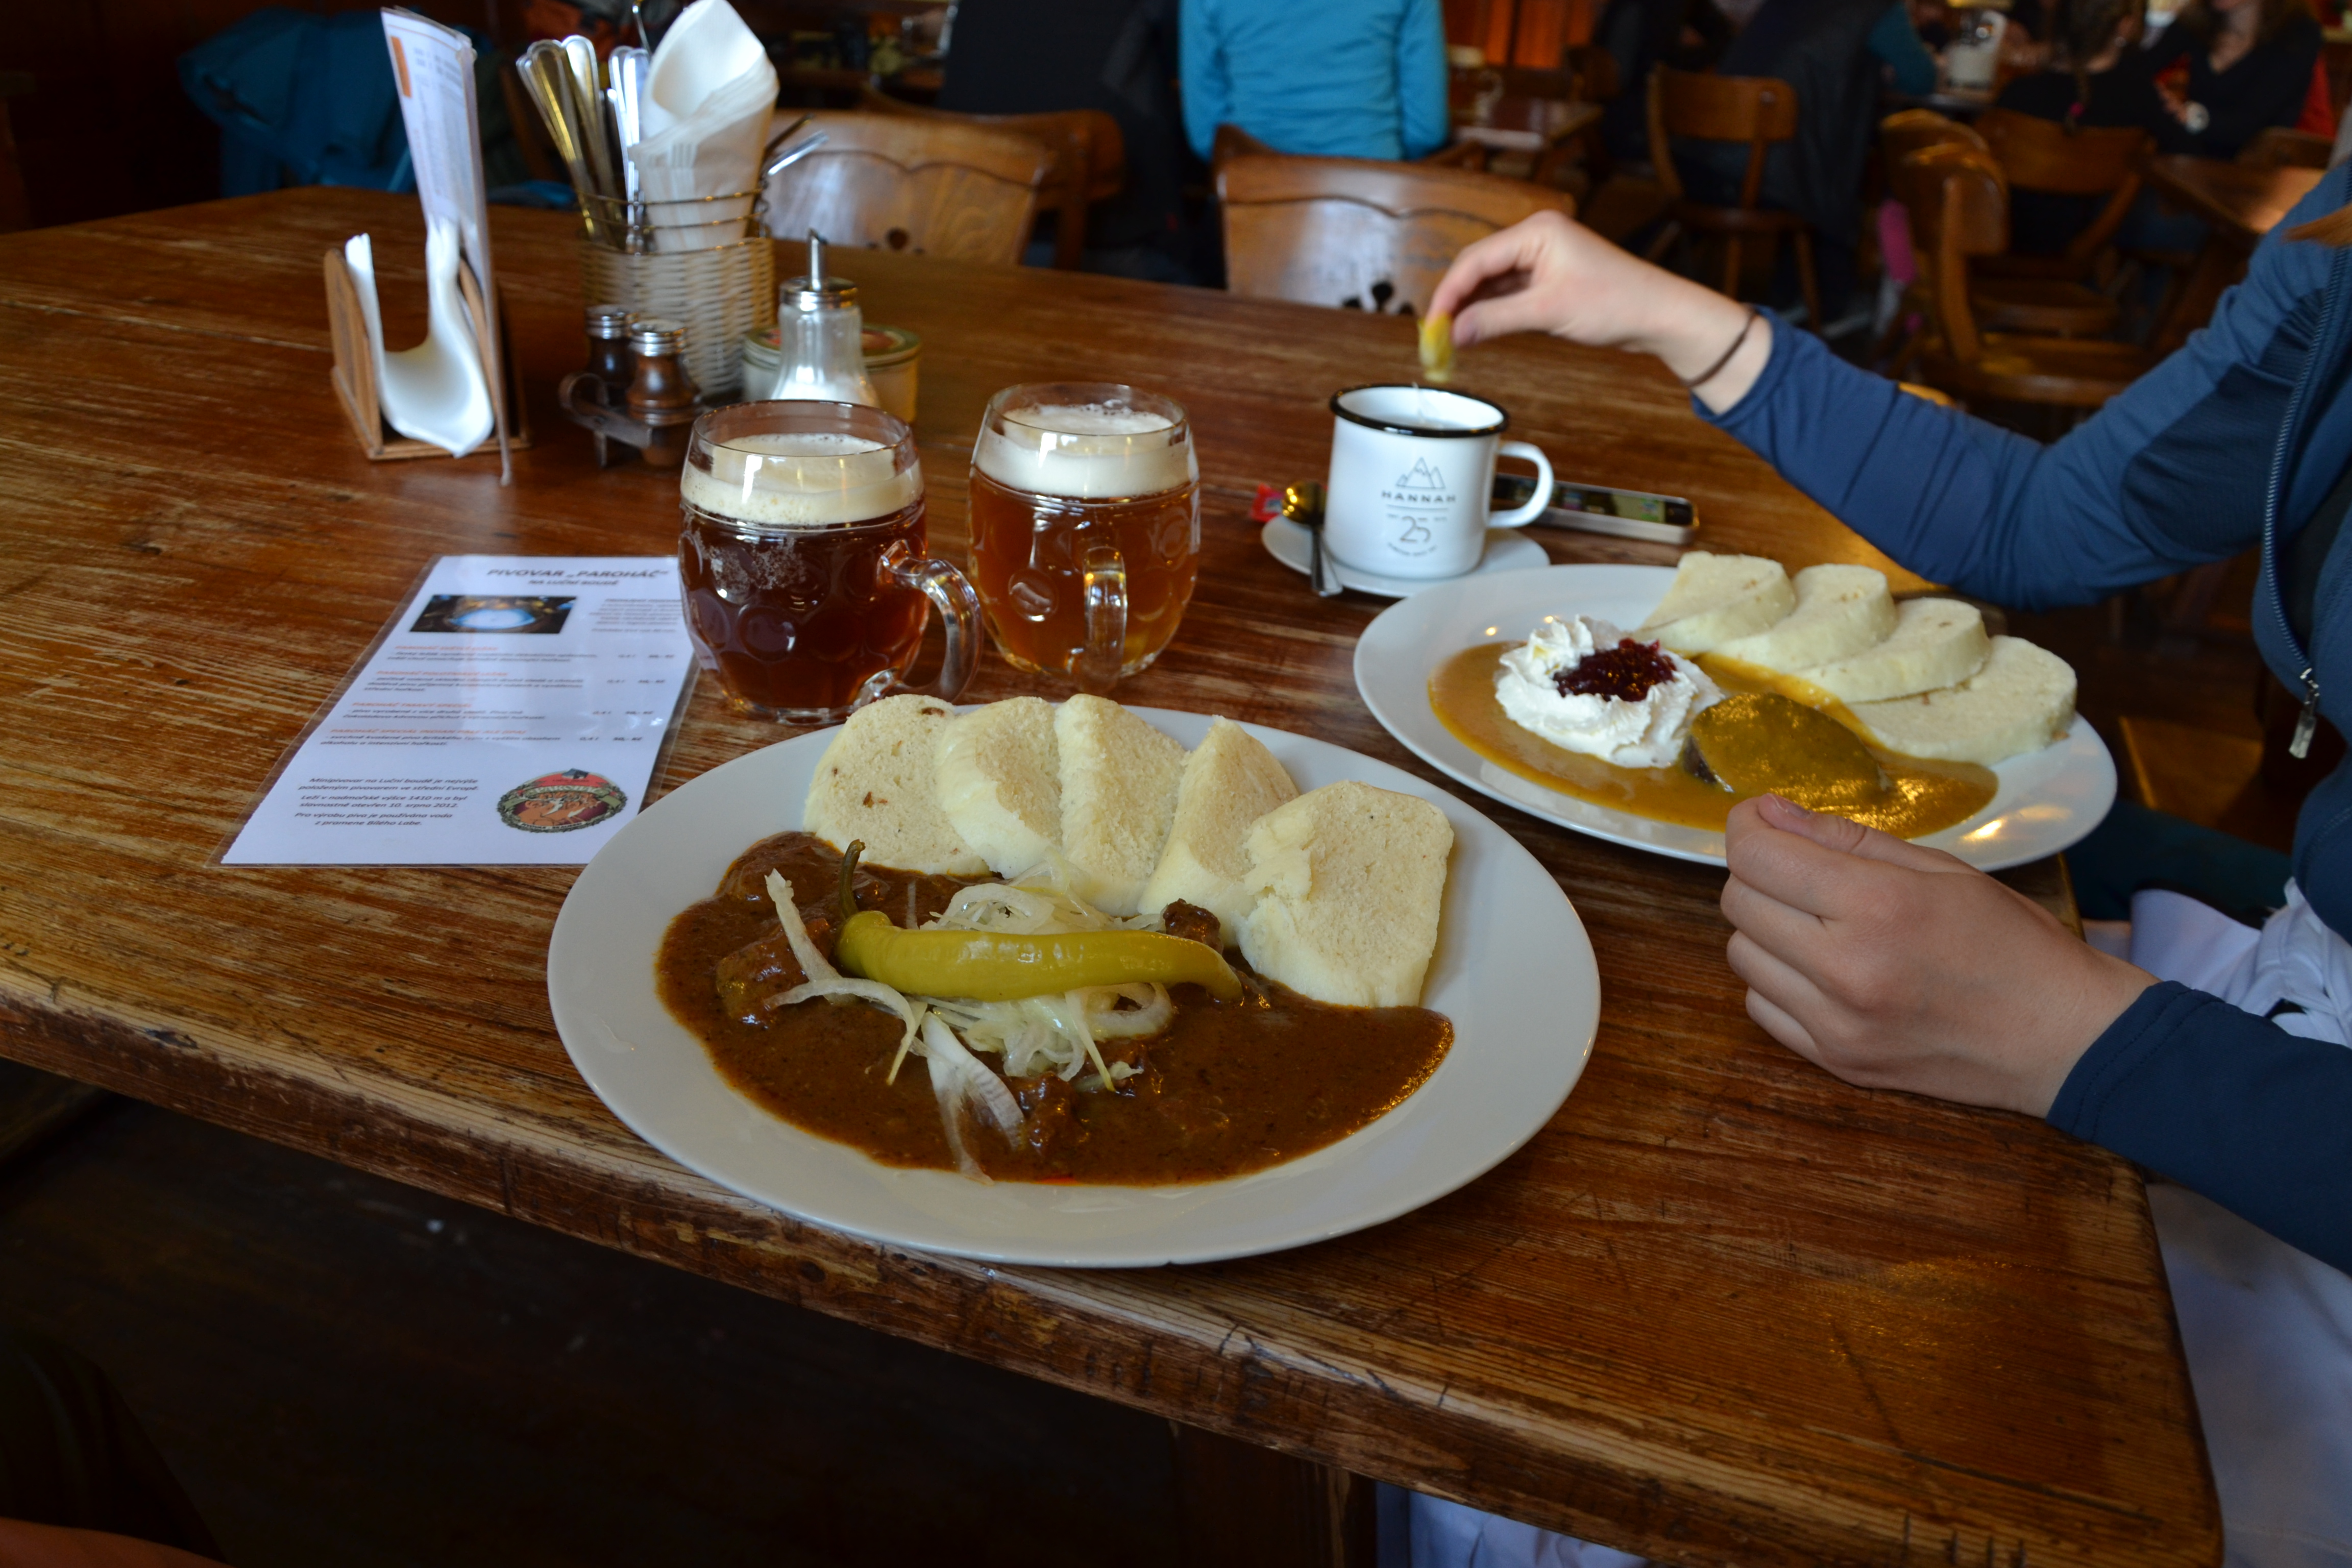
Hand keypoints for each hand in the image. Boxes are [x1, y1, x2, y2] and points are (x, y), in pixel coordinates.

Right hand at [1426, 211, 1771, 410]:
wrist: (1659, 314)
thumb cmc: (1617, 302)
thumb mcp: (1548, 313)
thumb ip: (1495, 320)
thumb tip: (1454, 333)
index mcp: (1536, 231)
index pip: (1476, 259)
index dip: (1449, 293)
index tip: (1432, 323)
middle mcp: (1536, 237)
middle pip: (1479, 267)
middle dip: (1457, 300)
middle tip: (1436, 334)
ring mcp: (1543, 257)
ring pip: (1492, 281)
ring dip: (1473, 308)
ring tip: (1452, 337)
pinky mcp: (1549, 278)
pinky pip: (1509, 292)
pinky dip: (1492, 311)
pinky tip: (1477, 330)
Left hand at [1720, 794, 2154, 1116]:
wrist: (2062, 1038)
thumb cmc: (2011, 944)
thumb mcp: (1940, 869)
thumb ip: (1846, 838)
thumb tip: (1769, 813)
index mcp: (1877, 905)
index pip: (1758, 856)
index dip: (1748, 826)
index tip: (1762, 818)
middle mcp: (1845, 968)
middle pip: (1738, 902)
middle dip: (1760, 873)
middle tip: (1801, 869)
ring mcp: (1835, 1023)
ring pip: (1742, 955)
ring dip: (1766, 928)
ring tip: (1820, 923)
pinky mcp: (1834, 1061)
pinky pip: (1762, 1005)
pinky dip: (1778, 980)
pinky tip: (1824, 970)